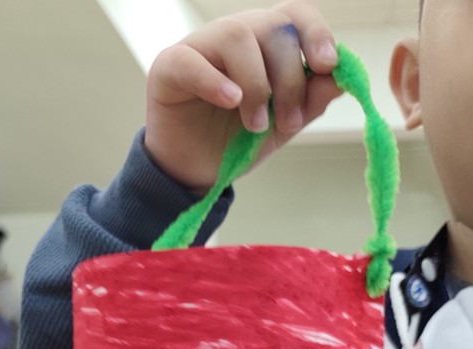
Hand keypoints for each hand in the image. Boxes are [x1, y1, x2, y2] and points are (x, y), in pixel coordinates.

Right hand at [145, 3, 340, 192]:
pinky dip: (215, 81)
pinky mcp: (169, 66)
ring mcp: (201, 46)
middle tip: (289, 123)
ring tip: (256, 125)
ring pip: (237, 36)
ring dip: (256, 85)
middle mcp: (236, 35)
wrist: (195, 170)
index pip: (296, 16)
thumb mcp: (281, 126)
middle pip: (273, 28)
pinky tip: (230, 102)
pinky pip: (193, 61)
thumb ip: (309, 102)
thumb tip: (341, 79)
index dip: (316, 33)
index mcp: (266, 43)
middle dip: (290, 79)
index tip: (327, 66)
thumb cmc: (236, 141)